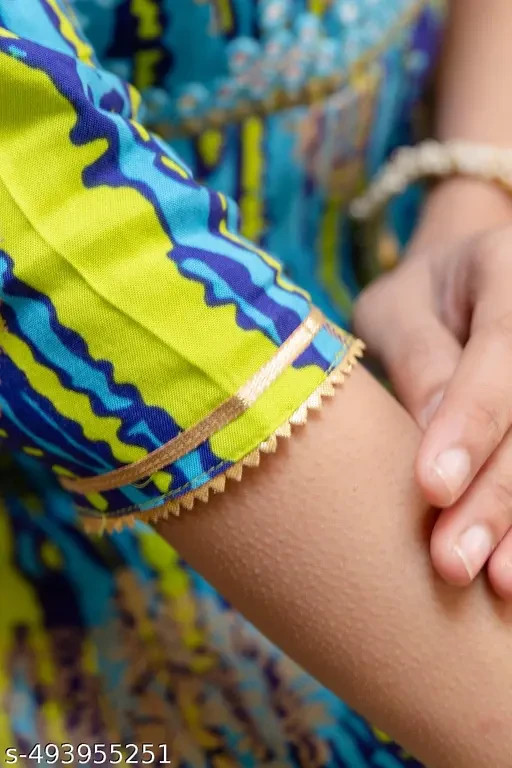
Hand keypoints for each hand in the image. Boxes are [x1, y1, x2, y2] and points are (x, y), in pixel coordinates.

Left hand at [354, 178, 511, 597]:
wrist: (458, 284)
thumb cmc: (413, 299)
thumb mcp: (395, 309)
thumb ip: (418, 361)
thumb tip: (435, 449)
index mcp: (506, 266)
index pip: (499, 349)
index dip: (472, 421)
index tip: (432, 487)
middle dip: (499, 493)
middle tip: (453, 561)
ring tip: (499, 581)